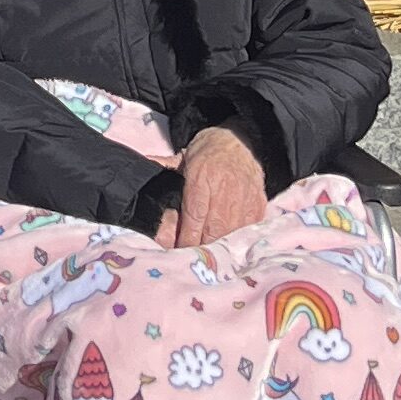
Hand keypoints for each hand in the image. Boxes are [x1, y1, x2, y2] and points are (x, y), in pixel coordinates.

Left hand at [156, 127, 268, 250]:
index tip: (178, 251)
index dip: (186, 238)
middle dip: (201, 247)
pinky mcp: (257, 206)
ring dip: (218, 246)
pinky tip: (227, 246)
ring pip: (230, 234)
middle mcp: (223, 190)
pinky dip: (236, 240)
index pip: (193, 217)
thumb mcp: (184, 156)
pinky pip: (247, 230)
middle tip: (191, 259)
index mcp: (200, 178)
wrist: (242, 140)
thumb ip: (164, 167)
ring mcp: (243, 199)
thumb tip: (143, 166)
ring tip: (208, 257)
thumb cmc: (209, 150)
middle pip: (212, 231)